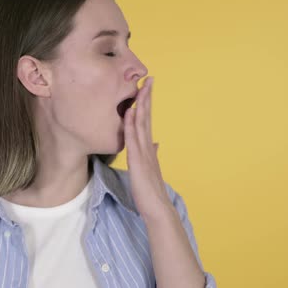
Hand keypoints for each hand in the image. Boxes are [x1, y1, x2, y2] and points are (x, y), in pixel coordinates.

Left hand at [124, 76, 172, 221]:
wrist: (157, 208)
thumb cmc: (151, 191)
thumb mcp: (150, 169)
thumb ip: (153, 154)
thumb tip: (156, 143)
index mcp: (149, 148)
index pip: (148, 121)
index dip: (148, 104)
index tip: (148, 88)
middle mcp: (148, 147)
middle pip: (147, 117)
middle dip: (147, 98)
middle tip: (149, 79)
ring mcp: (144, 153)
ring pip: (142, 124)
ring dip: (141, 105)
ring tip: (141, 88)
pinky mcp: (138, 161)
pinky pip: (134, 139)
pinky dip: (132, 124)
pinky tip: (130, 112)